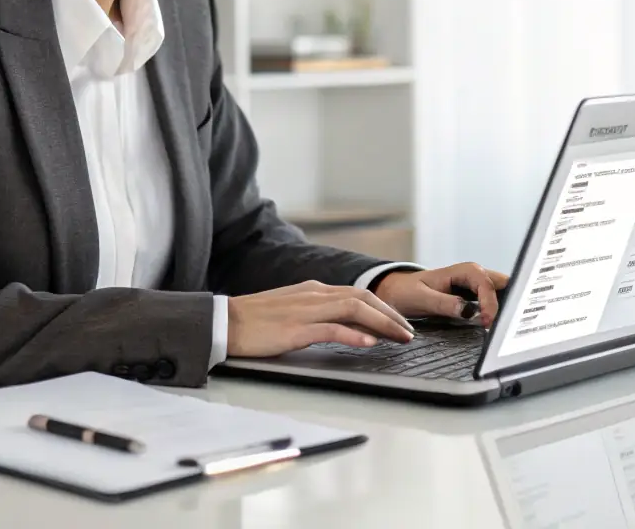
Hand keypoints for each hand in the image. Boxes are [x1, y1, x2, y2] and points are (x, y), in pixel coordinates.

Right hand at [226, 280, 415, 356]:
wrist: (225, 322)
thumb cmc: (255, 321)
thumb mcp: (291, 310)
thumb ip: (317, 313)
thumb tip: (344, 326)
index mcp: (313, 290)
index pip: (357, 293)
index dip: (382, 307)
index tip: (399, 322)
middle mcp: (314, 295)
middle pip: (362, 298)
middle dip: (390, 314)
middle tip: (409, 332)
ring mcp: (306, 310)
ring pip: (354, 308)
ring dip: (382, 323)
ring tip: (401, 338)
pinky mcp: (296, 328)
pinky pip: (331, 328)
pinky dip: (354, 334)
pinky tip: (369, 343)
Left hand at [372, 263, 509, 327]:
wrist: (398, 293)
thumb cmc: (407, 292)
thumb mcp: (422, 299)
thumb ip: (445, 304)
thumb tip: (469, 311)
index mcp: (464, 271)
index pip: (487, 284)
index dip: (490, 303)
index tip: (487, 323)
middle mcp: (474, 276)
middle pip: (503, 285)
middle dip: (511, 302)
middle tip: (510, 325)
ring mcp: (477, 287)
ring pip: (502, 293)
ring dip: (507, 308)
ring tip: (508, 329)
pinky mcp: (476, 298)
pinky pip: (495, 302)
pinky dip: (500, 313)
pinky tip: (500, 327)